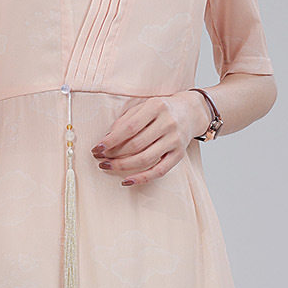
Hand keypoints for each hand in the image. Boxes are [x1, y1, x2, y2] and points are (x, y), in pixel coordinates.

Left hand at [89, 90, 206, 185]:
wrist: (190, 112)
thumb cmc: (161, 110)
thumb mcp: (143, 107)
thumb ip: (125, 120)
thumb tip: (106, 140)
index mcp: (156, 107)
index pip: (129, 127)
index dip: (111, 140)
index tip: (97, 148)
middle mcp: (168, 123)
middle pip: (136, 144)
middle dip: (114, 154)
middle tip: (100, 158)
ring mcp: (175, 140)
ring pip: (145, 159)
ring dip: (123, 166)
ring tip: (108, 166)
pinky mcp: (179, 154)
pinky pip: (159, 171)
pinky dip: (141, 178)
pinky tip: (126, 180)